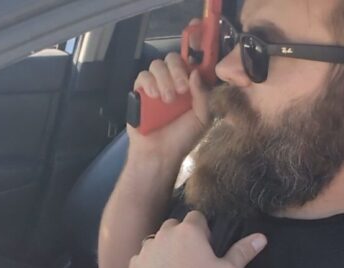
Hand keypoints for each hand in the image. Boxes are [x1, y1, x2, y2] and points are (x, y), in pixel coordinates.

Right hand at [128, 18, 212, 165]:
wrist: (159, 154)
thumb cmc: (182, 138)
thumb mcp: (202, 118)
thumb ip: (203, 95)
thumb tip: (195, 73)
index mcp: (192, 86)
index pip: (194, 61)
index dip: (197, 46)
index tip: (198, 36)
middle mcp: (175, 81)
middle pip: (174, 58)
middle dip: (178, 70)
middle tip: (181, 90)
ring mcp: (157, 85)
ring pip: (158, 64)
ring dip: (164, 79)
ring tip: (167, 99)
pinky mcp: (140, 91)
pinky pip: (143, 75)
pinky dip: (150, 82)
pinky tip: (154, 96)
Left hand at [129, 211, 266, 267]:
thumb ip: (243, 252)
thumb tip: (262, 237)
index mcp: (189, 231)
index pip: (196, 217)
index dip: (202, 231)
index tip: (205, 247)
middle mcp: (164, 234)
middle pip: (174, 226)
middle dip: (181, 236)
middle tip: (190, 259)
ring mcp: (146, 250)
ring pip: (156, 241)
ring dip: (164, 248)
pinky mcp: (133, 265)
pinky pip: (142, 258)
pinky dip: (149, 264)